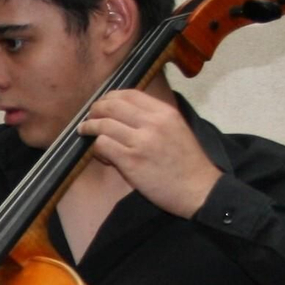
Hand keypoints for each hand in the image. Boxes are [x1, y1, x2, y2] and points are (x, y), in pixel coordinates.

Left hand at [78, 89, 222, 217]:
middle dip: (95, 110)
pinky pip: (103, 145)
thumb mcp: (177, 129)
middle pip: (112, 106)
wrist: (199, 190)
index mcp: (165, 113)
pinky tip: (102, 155)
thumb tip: (126, 113)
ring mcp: (141, 142)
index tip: (103, 104)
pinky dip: (97, 148)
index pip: (130, 94)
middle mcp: (152, 123)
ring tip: (86, 133)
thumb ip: (155, 118)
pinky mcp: (131, 161)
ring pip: (103, 125)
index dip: (110, 97)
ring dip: (90, 128)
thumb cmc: (188, 164)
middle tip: (89, 118)